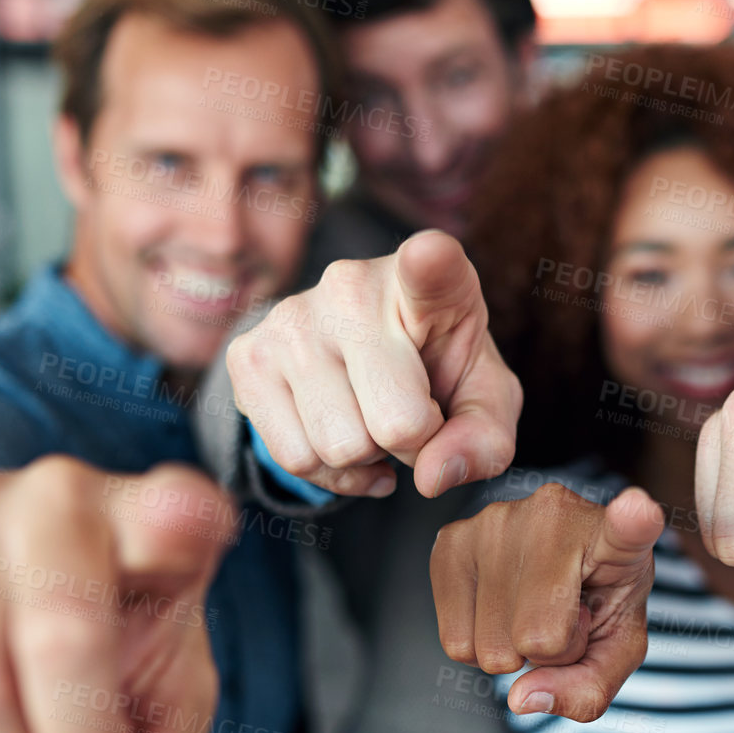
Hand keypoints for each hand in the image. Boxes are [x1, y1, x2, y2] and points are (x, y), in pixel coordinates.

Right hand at [228, 229, 522, 498]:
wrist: (373, 359)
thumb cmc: (440, 370)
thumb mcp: (485, 401)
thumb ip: (485, 440)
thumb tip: (431, 477)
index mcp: (430, 282)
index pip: (430, 267)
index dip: (430, 264)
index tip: (430, 255)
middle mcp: (352, 286)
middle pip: (395, 423)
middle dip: (412, 445)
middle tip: (410, 413)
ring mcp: (292, 318)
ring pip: (339, 447)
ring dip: (366, 459)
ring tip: (374, 421)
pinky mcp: (248, 355)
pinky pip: (294, 458)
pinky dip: (327, 473)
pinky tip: (345, 437)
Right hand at [431, 485, 662, 721]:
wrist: (559, 566)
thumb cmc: (598, 604)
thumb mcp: (616, 652)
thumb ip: (588, 689)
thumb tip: (520, 697)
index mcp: (617, 540)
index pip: (626, 529)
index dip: (631, 523)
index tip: (637, 510)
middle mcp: (554, 513)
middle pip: (537, 639)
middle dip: (549, 652)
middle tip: (562, 616)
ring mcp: (497, 520)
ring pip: (491, 648)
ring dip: (512, 647)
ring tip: (533, 607)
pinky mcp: (452, 539)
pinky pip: (455, 643)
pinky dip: (477, 645)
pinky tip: (501, 605)